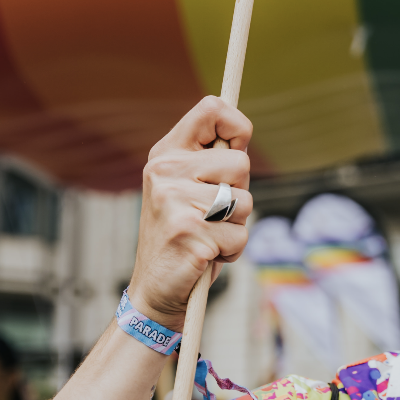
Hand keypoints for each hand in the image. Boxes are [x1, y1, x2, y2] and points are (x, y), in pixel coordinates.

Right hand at [129, 97, 253, 329]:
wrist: (155, 290)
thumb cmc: (185, 237)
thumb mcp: (192, 190)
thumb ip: (214, 162)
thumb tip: (243, 133)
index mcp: (166, 155)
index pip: (211, 109)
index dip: (238, 127)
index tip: (238, 148)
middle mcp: (165, 171)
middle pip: (241, 163)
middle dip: (239, 194)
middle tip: (212, 215)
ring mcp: (174, 201)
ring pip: (245, 202)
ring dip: (235, 227)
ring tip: (208, 236)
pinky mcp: (189, 231)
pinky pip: (240, 236)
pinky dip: (232, 251)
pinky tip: (206, 255)